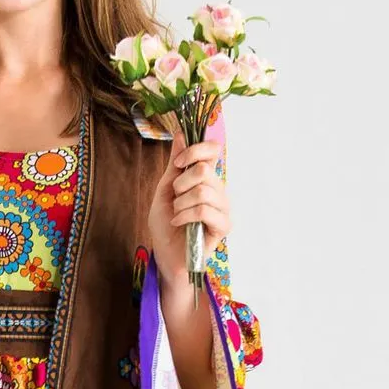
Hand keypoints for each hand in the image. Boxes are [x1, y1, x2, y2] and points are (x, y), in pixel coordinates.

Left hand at [147, 129, 231, 288]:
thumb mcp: (165, 190)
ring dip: (181, 204)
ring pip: (203, 191)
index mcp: (207, 178)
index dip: (194, 151)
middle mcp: (218, 190)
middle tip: (175, 198)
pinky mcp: (223, 226)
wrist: (165, 254)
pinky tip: (180, 223)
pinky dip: (186, 216)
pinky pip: (204, 210)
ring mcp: (223, 208)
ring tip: (177, 215)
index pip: (212, 150)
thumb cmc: (166, 225)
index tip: (177, 163)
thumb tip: (181, 134)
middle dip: (181, 184)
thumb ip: (175, 164)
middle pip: (204, 170)